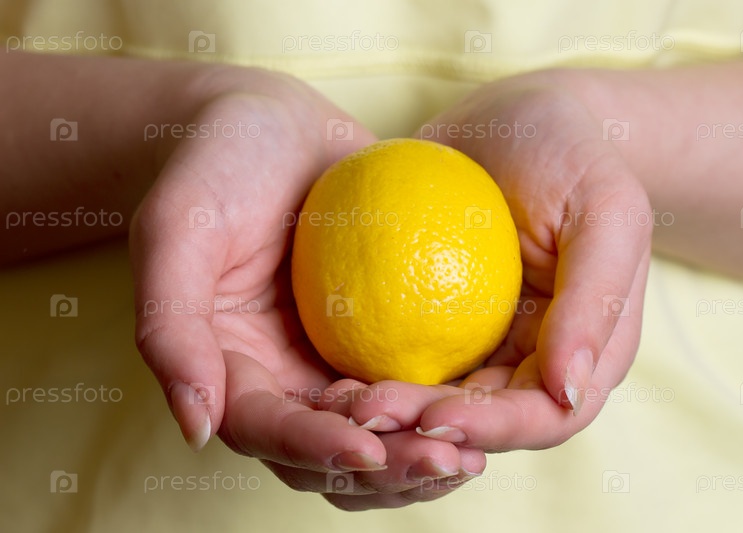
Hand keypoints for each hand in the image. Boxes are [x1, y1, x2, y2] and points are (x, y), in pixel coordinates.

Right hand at [129, 72, 483, 508]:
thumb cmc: (214, 165)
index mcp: (231, 369)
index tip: (369, 450)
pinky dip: (447, 399)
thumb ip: (170, 326)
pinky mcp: (382, 330)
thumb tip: (196, 428)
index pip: (270, 430)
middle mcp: (285, 376)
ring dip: (424, 451)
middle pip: (334, 450)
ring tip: (476, 450)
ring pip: (383, 430)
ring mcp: (336, 356)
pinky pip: (416, 377)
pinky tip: (490, 400)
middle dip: (388, 470)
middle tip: (447, 461)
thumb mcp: (177, 229)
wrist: (270, 123)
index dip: (315, 450)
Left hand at [338, 72, 651, 450]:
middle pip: (479, 422)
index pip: (543, 416)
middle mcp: (529, 360)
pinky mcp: (430, 319)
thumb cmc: (571, 155)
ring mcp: (478, 343)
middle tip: (365, 413)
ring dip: (388, 413)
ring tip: (337, 401)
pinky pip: (397, 355)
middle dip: (423, 430)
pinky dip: (367, 371)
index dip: (493, 430)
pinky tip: (328, 369)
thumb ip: (596, 298)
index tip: (434, 418)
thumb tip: (570, 390)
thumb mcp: (606, 210)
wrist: (514, 118)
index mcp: (583, 352)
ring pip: (432, 401)